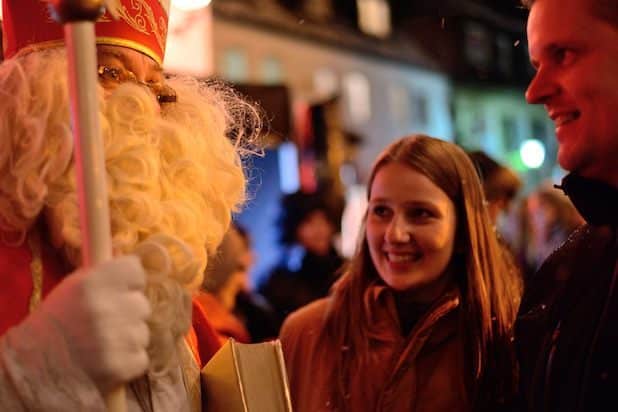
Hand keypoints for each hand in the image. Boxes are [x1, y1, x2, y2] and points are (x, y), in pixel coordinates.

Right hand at [36, 255, 150, 393]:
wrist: (35, 371)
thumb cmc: (55, 325)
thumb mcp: (72, 289)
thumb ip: (103, 276)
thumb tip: (133, 266)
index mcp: (93, 283)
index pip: (135, 270)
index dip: (129, 282)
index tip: (119, 291)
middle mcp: (108, 308)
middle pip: (141, 303)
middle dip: (128, 313)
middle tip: (105, 324)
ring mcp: (119, 339)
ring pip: (142, 332)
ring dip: (128, 338)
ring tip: (102, 346)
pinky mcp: (124, 365)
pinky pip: (141, 357)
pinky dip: (128, 361)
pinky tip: (106, 362)